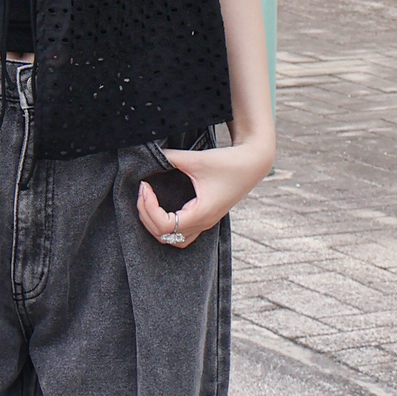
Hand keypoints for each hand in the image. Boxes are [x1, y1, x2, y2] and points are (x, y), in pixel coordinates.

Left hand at [137, 134, 272, 248]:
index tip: (144, 186)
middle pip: (165, 237)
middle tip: (143, 191)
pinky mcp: (207, 217)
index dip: (148, 208)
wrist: (253, 163)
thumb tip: (149, 155)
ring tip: (149, 202)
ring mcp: (206, 223)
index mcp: (201, 213)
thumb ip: (171, 158)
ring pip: (174, 240)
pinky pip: (182, 233)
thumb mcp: (196, 159)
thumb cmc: (228, 162)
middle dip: (147, 215)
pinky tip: (161, 206)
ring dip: (156, 225)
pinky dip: (167, 225)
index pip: (164, 226)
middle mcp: (203, 223)